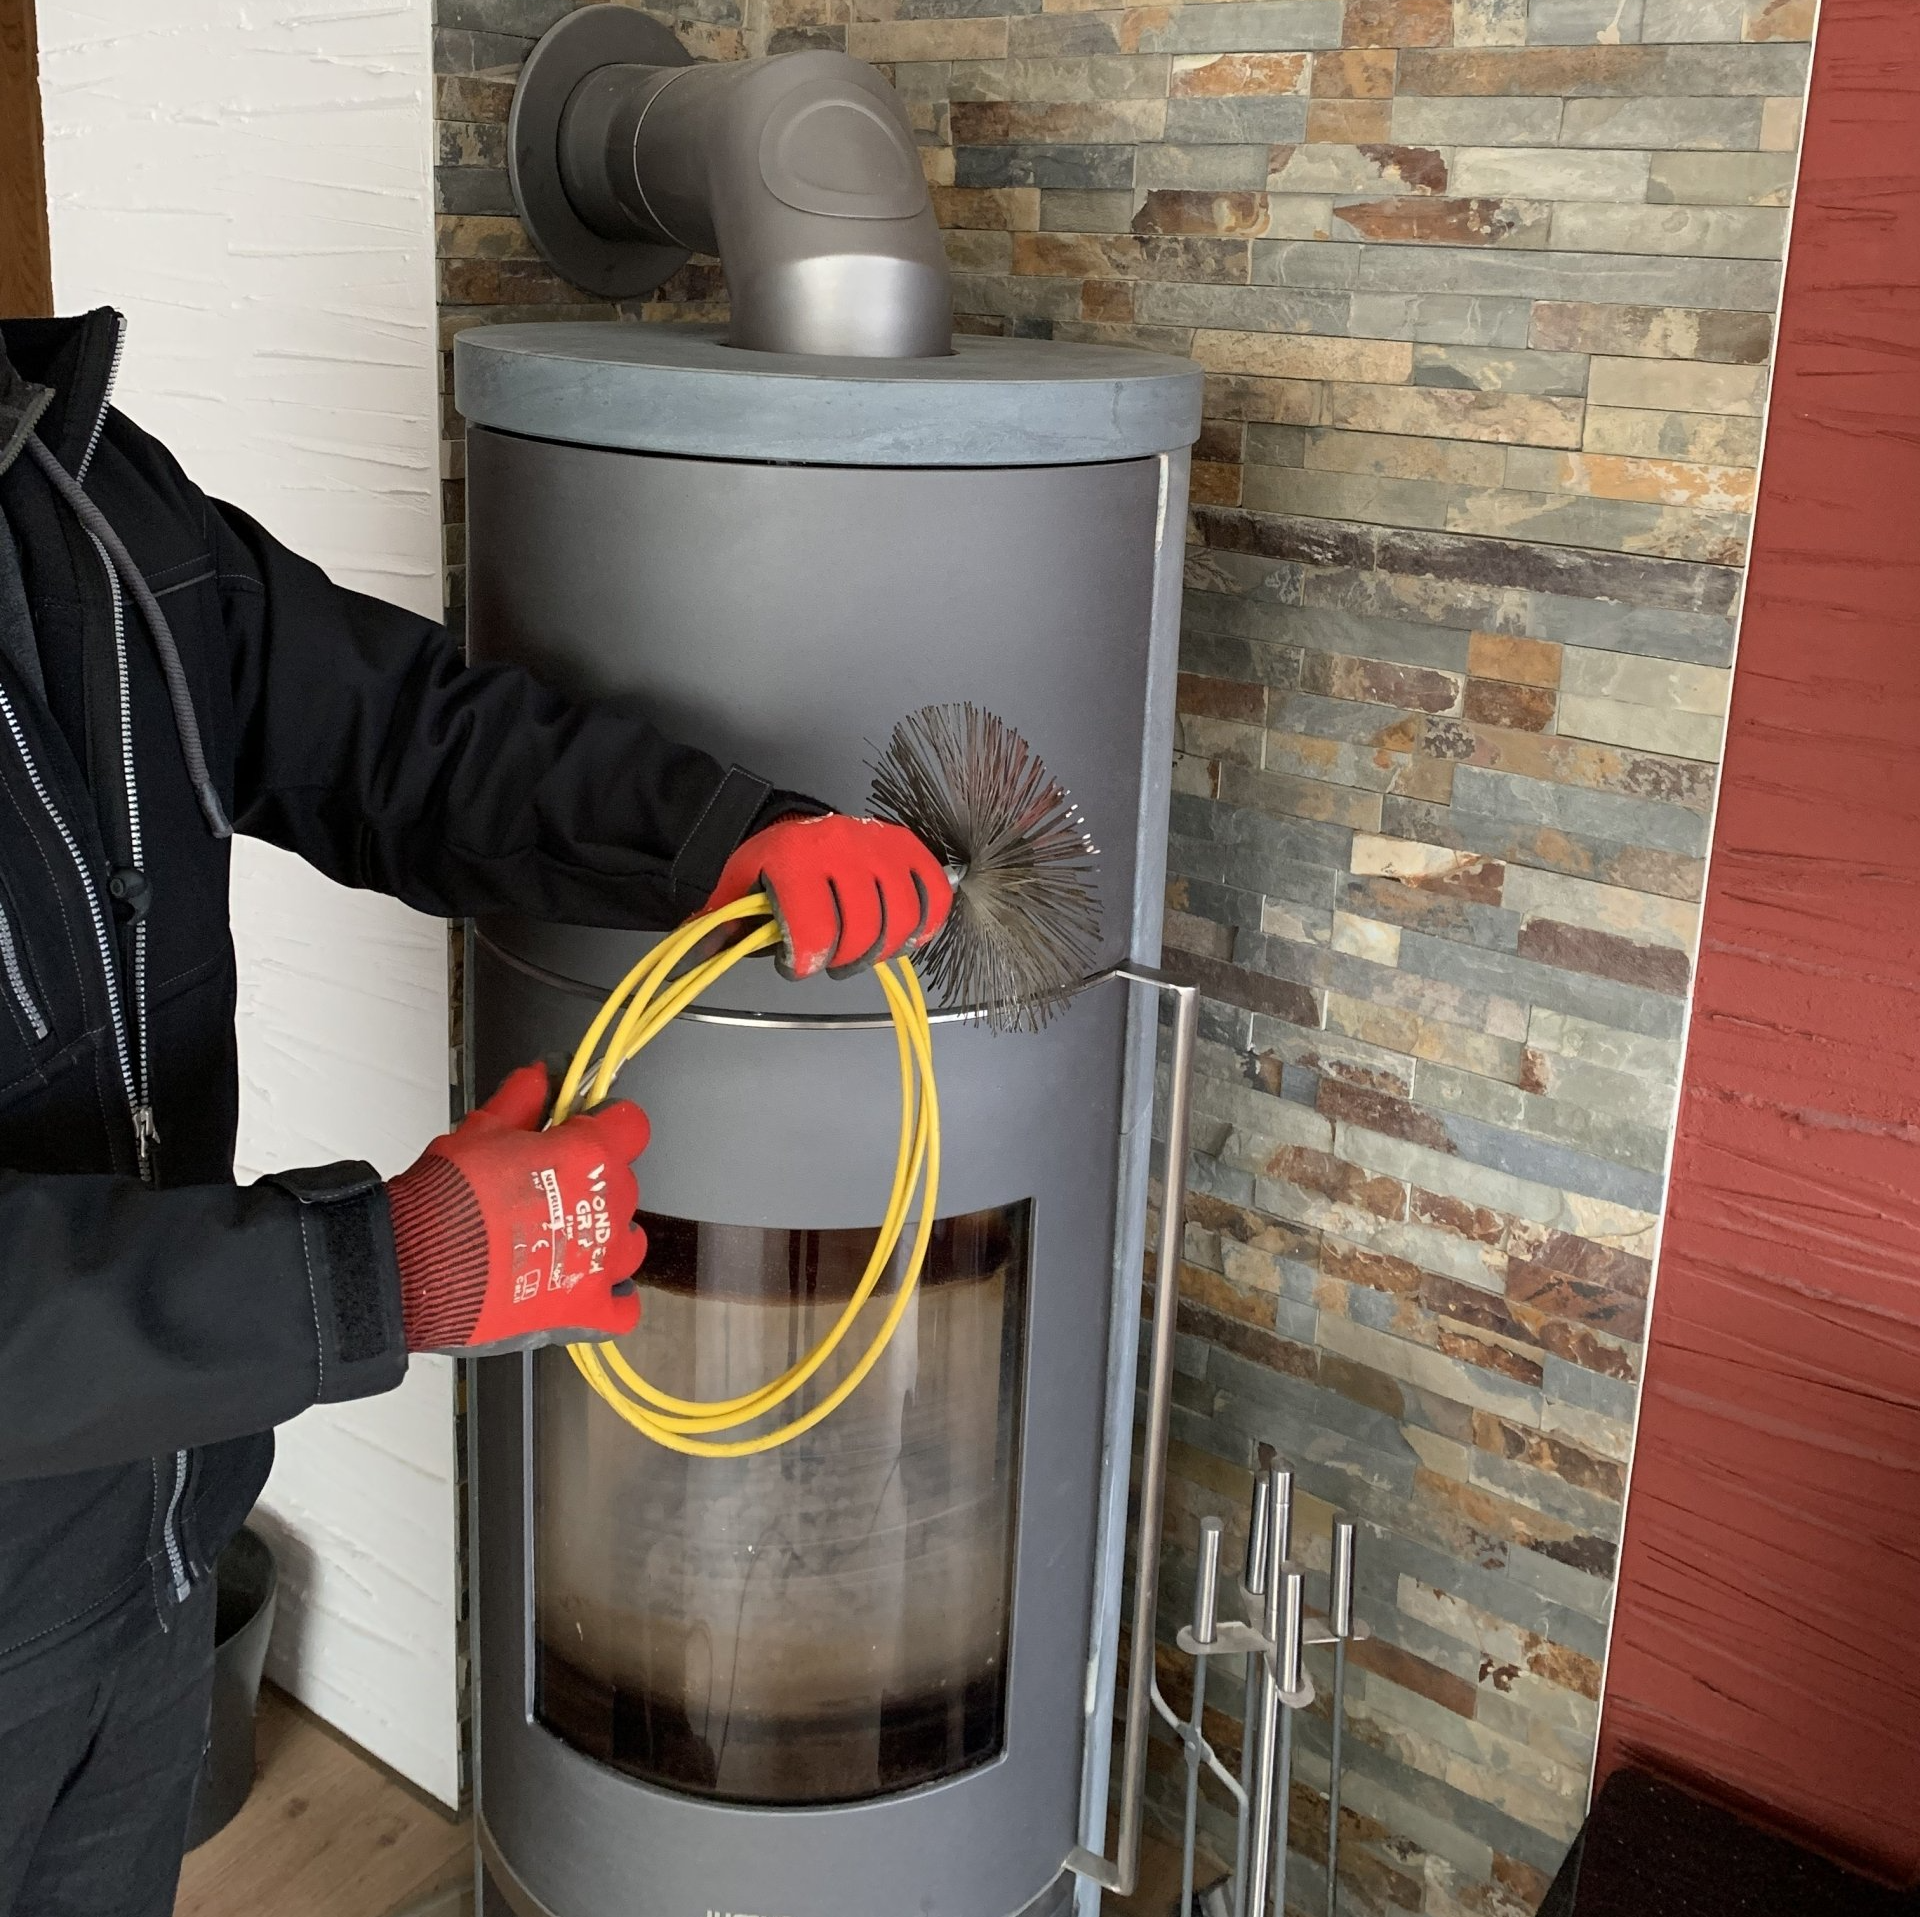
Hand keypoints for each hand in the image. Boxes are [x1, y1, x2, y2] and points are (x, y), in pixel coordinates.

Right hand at [386, 1063, 648, 1353]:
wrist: (413, 1267)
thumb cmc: (445, 1201)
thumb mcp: (482, 1130)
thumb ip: (522, 1099)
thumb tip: (539, 1076)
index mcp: (589, 1156)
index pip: (631, 1126)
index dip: (607, 1124)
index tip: (585, 1129)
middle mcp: (606, 1207)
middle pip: (625, 1183)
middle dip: (593, 1181)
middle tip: (551, 1187)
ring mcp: (600, 1263)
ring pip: (630, 1241)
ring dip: (605, 1236)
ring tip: (562, 1237)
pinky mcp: (584, 1309)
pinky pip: (623, 1308)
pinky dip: (610, 1298)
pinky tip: (584, 1285)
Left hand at [706, 813, 952, 979]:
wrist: (792, 827)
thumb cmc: (768, 866)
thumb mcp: (737, 889)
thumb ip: (722, 924)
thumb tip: (701, 956)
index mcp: (794, 859)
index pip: (815, 931)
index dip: (805, 962)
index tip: (797, 965)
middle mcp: (840, 847)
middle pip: (863, 930)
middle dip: (845, 959)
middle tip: (831, 960)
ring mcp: (877, 844)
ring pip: (900, 918)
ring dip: (882, 948)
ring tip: (863, 951)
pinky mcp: (905, 847)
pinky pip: (930, 891)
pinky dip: (925, 921)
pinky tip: (904, 935)